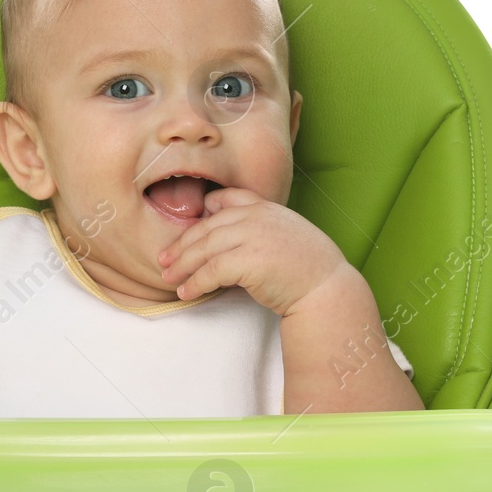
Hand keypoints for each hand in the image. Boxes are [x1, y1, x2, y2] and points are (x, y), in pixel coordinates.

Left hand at [155, 187, 348, 315]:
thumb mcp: (284, 233)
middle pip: (206, 227)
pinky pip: (211, 271)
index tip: (187, 233)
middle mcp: (256, 216)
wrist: (327, 289)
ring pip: (204, 249)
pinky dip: (195, 282)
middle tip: (163, 260)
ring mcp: (252, 236)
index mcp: (265, 206)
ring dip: (182, 265)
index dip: (201, 215)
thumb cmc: (307, 268)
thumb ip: (258, 226)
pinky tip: (186, 292)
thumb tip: (226, 234)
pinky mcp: (248, 261)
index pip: (223, 199)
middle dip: (181, 245)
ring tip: (168, 278)